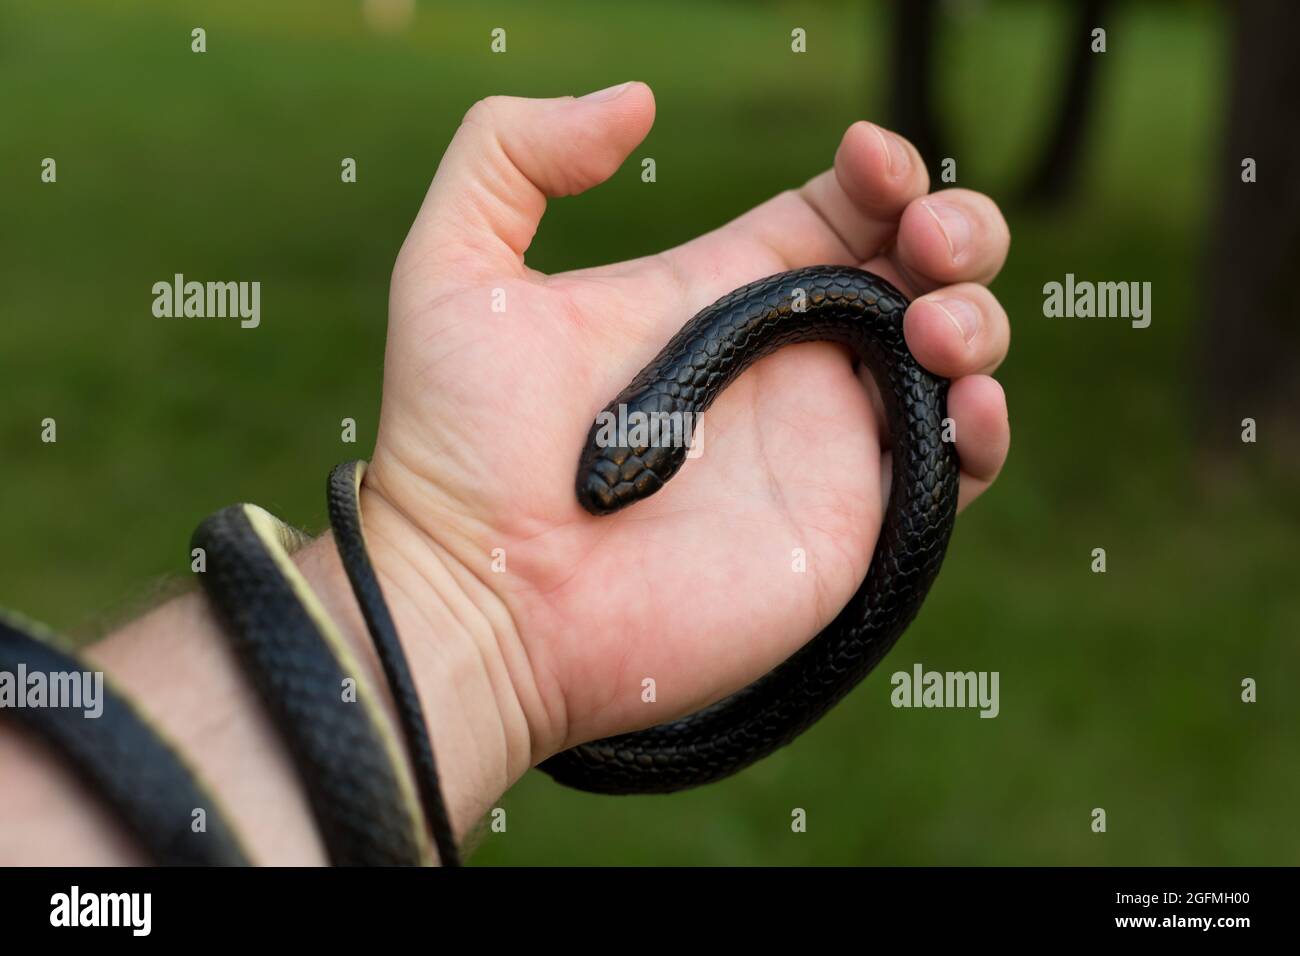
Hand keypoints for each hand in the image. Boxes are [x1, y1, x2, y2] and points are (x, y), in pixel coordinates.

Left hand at [363, 82, 1010, 819]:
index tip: (871, 162)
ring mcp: (823, 446)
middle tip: (925, 242)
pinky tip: (966, 401)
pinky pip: (958, 469)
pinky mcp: (852, 526)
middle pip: (915, 270)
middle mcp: (784, 364)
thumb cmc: (456, 450)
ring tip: (934, 327)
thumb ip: (512, 152)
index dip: (879, 170)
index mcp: (717, 295)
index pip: (837, 210)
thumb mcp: (451, 269)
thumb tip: (634, 103)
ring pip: (955, 358)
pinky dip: (989, 428)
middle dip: (954, 228)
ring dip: (978, 315)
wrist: (483, 605)